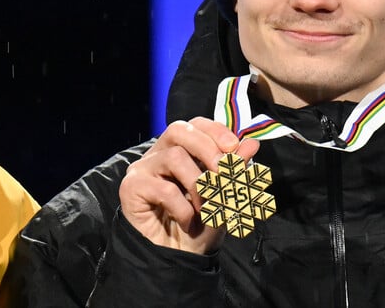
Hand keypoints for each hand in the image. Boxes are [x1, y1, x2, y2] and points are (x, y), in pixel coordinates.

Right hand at [118, 117, 258, 253]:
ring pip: (174, 157)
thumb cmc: (200, 226)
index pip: (195, 125)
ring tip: (204, 209)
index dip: (215, 131)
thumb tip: (252, 144)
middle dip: (207, 149)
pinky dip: (183, 208)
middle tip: (223, 173)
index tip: (234, 148)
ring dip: (198, 186)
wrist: (178, 258)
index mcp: (181, 150)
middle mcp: (159, 154)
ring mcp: (143, 168)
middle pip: (179, 130)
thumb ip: (236, 171)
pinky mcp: (131, 187)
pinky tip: (187, 222)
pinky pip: (163, 188)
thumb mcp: (225, 198)